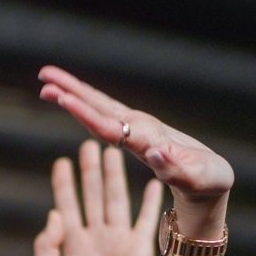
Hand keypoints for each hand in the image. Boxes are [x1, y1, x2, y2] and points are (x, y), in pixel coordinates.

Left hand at [34, 141, 163, 255]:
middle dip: (90, 171)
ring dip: (114, 177)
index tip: (61, 162)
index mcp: (72, 244)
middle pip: (91, 196)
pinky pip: (145, 218)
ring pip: (115, 200)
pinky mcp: (140, 247)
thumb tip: (54, 214)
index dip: (63, 184)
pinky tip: (151, 181)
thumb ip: (46, 246)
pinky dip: (149, 200)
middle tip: (89, 144)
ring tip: (113, 151)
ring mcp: (118, 241)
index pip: (66, 206)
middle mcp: (95, 238)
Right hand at [38, 66, 230, 230]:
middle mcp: (140, 128)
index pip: (111, 127)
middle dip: (72, 91)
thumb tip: (155, 153)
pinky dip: (84, 106)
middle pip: (100, 107)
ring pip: (99, 107)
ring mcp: (136, 127)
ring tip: (46, 82)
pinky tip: (68, 99)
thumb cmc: (207, 180)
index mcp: (150, 138)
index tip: (64, 100)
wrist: (211, 177)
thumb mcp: (198, 178)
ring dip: (72, 94)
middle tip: (44, 75)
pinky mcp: (133, 132)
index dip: (86, 114)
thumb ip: (177, 169)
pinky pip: (103, 116)